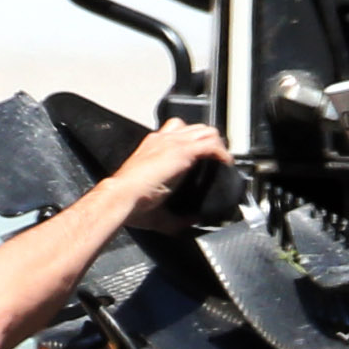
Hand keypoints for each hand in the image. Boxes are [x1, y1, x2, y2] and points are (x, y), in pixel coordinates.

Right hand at [101, 117, 229, 209]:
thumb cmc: (130, 202)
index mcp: (153, 147)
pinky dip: (221, 152)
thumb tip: (192, 221)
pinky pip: (210, 144)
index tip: (203, 155)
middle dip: (209, 140)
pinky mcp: (182, 151)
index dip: (193, 141)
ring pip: (205, 131)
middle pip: (194, 127)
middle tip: (218, 157)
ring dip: (217, 143)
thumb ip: (177, 216)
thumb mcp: (157, 208)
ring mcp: (173, 143)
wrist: (122, 197)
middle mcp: (163, 140)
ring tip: (224, 159)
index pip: (177, 131)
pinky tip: (226, 163)